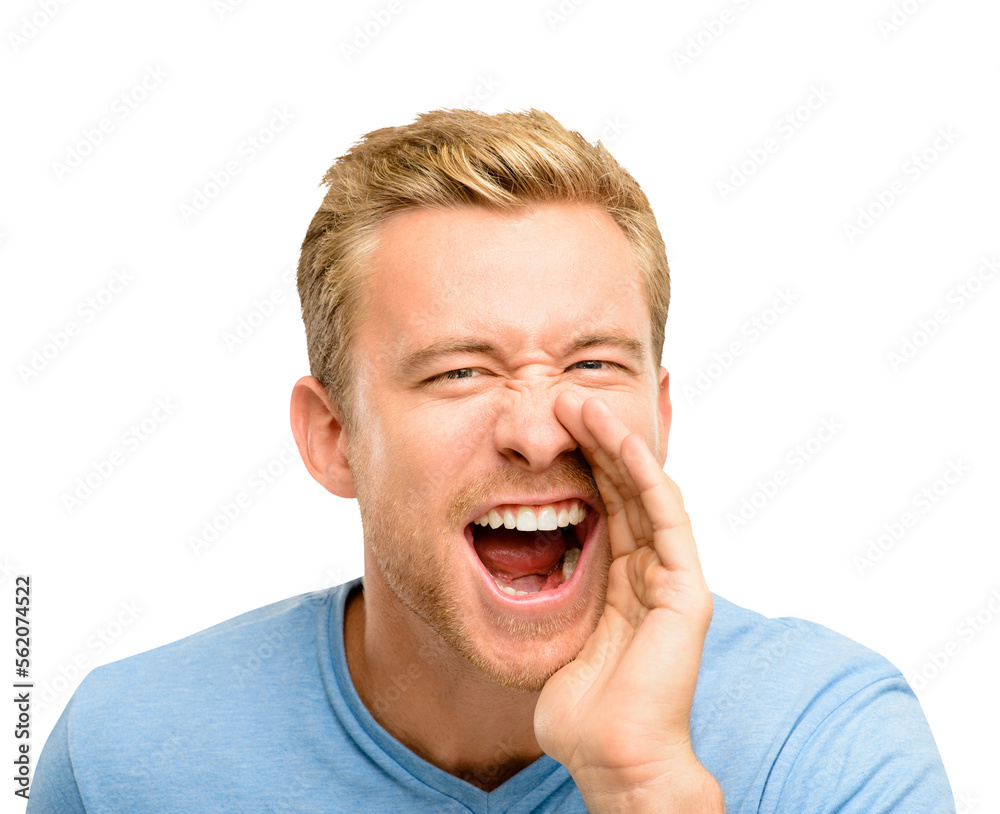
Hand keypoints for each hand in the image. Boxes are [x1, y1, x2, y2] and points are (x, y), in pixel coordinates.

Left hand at [534, 392, 723, 812]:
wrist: (613, 758)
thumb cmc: (580, 708)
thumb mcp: (556, 632)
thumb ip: (552, 593)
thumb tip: (511, 564)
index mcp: (619, 577)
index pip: (602, 502)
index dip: (578, 460)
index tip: (547, 423)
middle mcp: (649, 569)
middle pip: (623, 487)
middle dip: (594, 439)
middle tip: (562, 395)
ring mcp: (671, 578)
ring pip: (645, 492)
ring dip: (617, 444)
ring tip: (584, 403)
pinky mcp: (687, 591)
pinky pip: (666, 521)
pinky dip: (645, 477)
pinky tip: (621, 442)